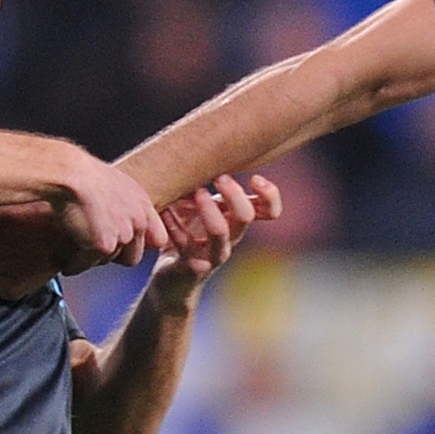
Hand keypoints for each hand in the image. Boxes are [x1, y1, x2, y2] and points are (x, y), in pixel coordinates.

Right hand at [58, 152, 172, 266]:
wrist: (68, 174)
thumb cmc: (83, 174)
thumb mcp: (115, 184)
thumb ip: (126, 205)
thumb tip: (121, 220)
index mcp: (143, 205)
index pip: (158, 240)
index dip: (140, 245)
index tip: (126, 246)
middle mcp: (138, 221)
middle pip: (132, 257)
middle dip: (114, 256)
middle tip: (96, 247)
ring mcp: (123, 235)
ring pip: (108, 260)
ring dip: (92, 257)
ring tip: (78, 244)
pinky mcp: (103, 245)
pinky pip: (88, 264)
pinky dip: (77, 264)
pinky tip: (69, 259)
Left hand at [148, 174, 281, 305]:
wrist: (171, 282)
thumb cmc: (186, 236)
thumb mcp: (199, 208)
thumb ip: (206, 188)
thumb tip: (205, 151)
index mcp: (237, 223)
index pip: (269, 211)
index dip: (269, 195)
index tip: (254, 178)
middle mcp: (231, 239)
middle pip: (246, 215)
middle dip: (233, 193)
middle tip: (217, 178)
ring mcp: (213, 255)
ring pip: (220, 232)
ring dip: (208, 208)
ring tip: (194, 192)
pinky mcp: (192, 266)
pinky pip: (185, 243)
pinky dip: (174, 224)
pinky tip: (164, 211)